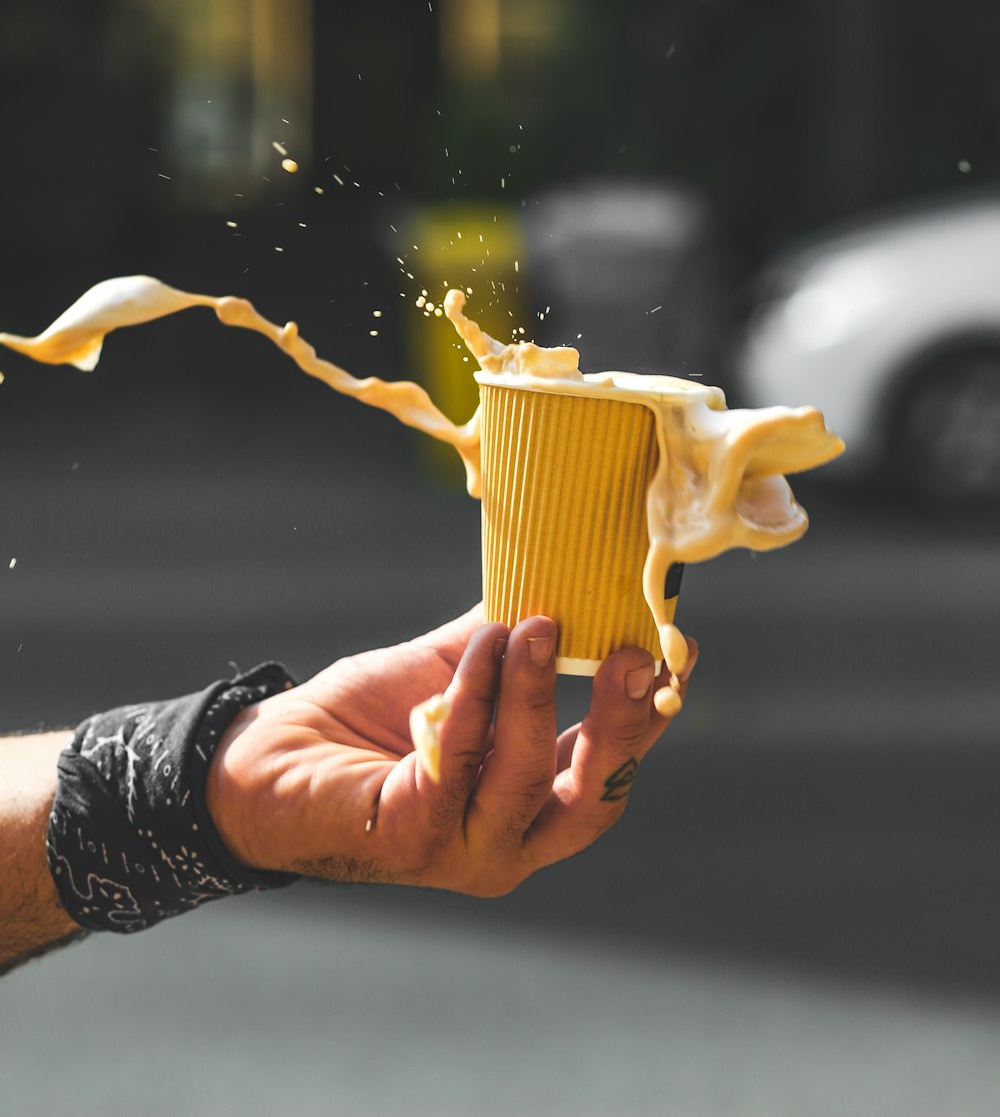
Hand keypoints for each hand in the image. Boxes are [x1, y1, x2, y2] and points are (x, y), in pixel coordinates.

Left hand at [205, 607, 696, 897]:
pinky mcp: (412, 839)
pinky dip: (474, 696)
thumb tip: (564, 578)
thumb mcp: (456, 672)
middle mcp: (510, 845)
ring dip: (533, 690)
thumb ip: (511, 645)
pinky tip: (480, 649)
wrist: (268, 759)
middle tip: (627, 651)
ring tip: (533, 625)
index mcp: (531, 809)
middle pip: (593, 798)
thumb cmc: (368, 720)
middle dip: (618, 723)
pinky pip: (458, 759)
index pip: (612, 774)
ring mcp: (462, 852)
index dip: (649, 717)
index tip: (677, 651)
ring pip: (526, 774)